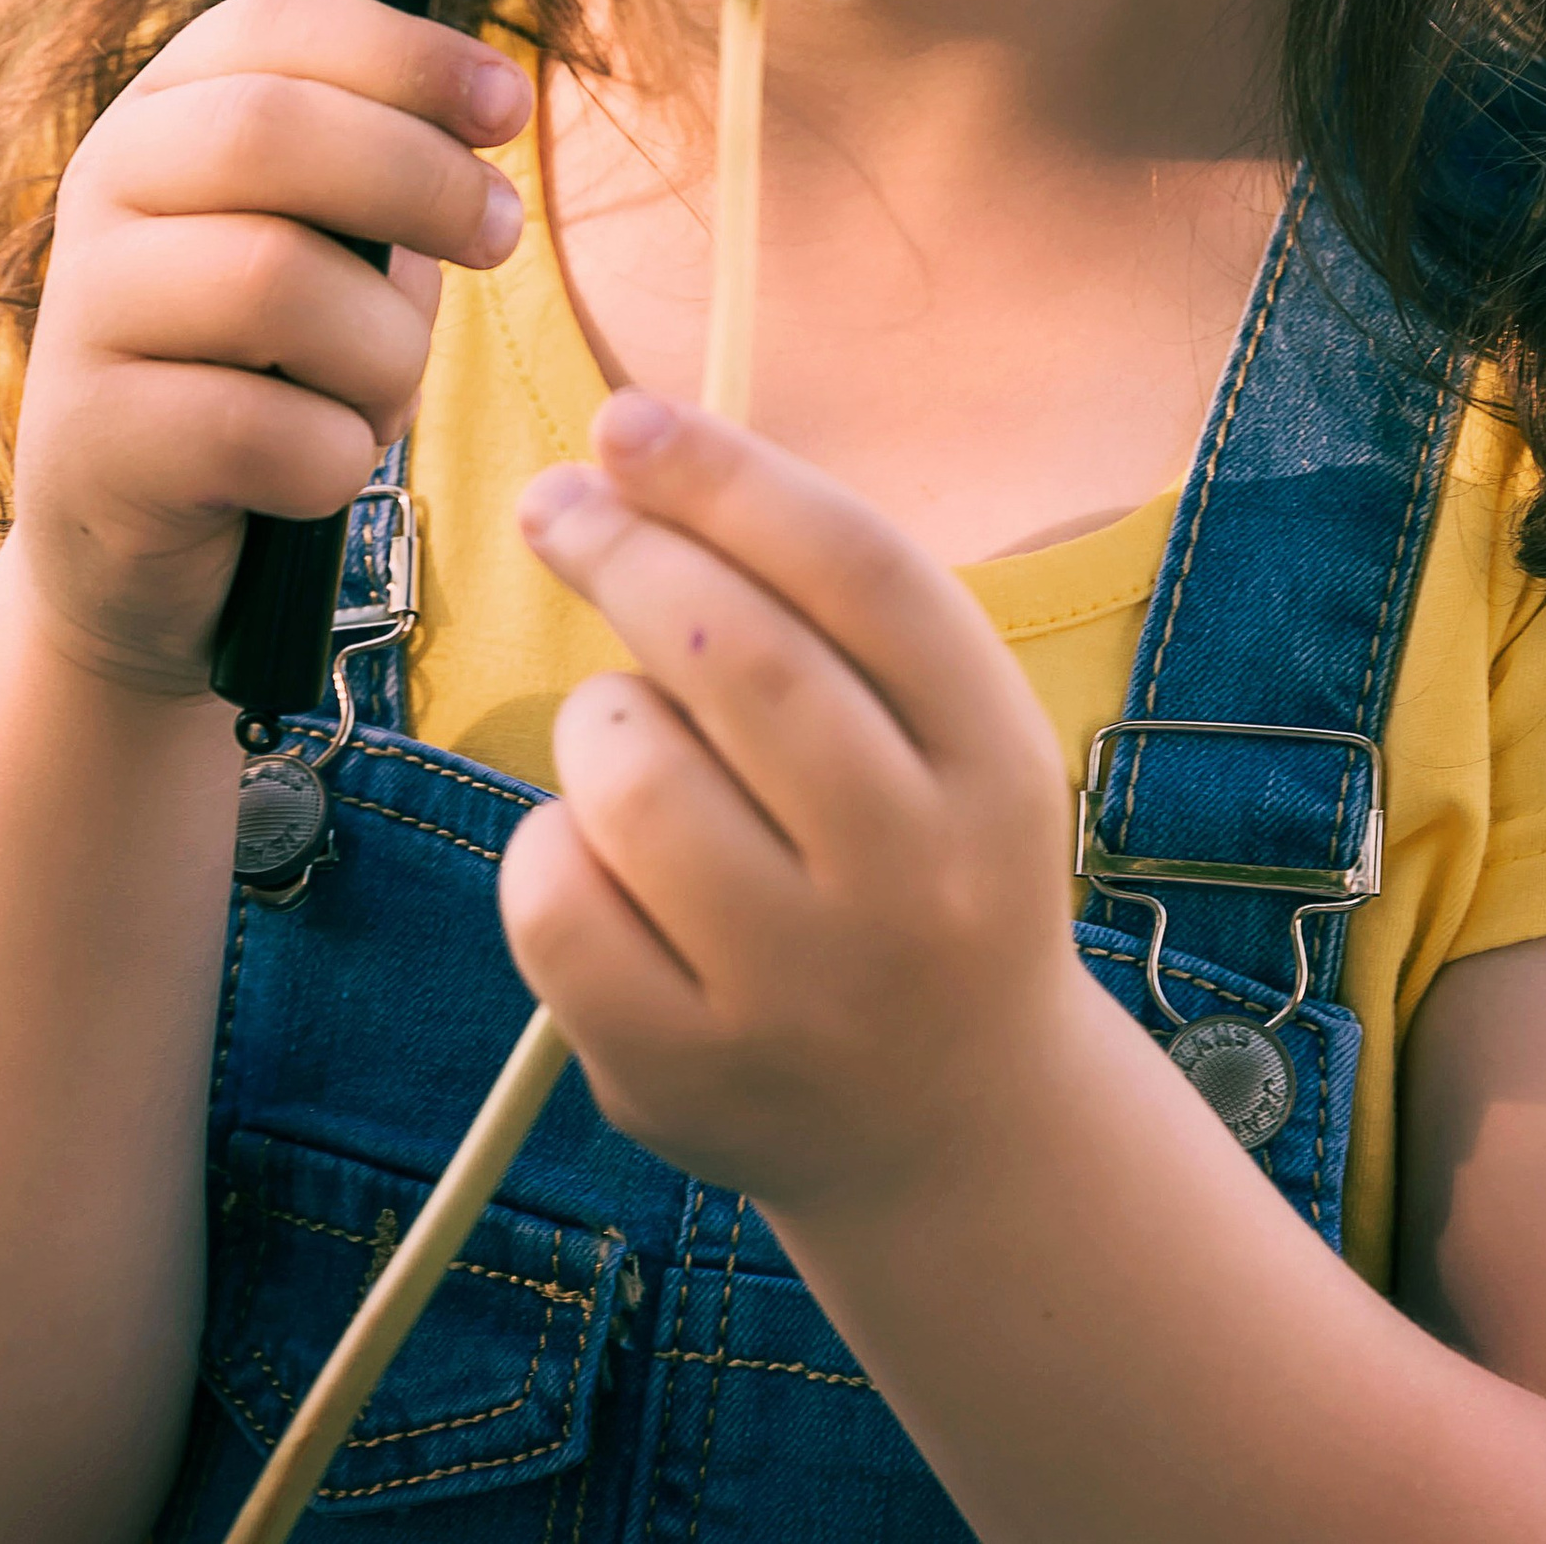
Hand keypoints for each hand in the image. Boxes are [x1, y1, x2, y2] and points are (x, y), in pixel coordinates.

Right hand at [6, 0, 526, 697]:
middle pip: (268, 132)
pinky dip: (337, 454)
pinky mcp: (92, 439)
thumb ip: (383, 175)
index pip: (276, 26)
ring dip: (383, 347)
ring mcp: (82, 311)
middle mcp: (102, 188)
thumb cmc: (262, 367)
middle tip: (500, 234)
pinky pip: (261, 429)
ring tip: (383, 390)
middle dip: (420, 176)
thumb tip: (483, 129)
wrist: (136, 545)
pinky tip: (322, 466)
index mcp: (162, 112)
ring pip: (274, 281)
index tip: (510, 107)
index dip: (407, 53)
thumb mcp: (320, 243)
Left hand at [499, 391, 1084, 1221]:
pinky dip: (549, 843)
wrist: (955, 1126)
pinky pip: (553, 899)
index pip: (860, 572)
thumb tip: (623, 458)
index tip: (624, 419)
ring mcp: (801, 994)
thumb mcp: (937, 733)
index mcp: (995, 763)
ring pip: (626, 774)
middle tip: (558, 506)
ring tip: (629, 740)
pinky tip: (597, 854)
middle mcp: (916, 880)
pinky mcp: (687, 1077)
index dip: (728, 475)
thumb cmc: (912, 859)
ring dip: (597, 717)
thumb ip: (818, 606)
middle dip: (623, 551)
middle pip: (735, 658)